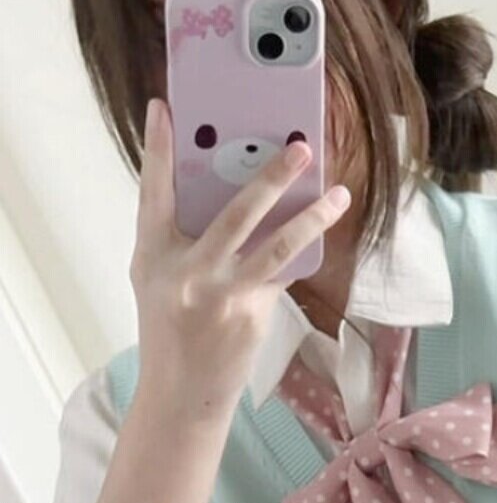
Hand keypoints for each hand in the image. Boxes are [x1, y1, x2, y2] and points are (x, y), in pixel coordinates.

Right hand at [129, 97, 351, 408]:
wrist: (182, 394)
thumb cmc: (170, 330)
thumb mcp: (156, 279)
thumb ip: (180, 238)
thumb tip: (219, 192)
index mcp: (153, 255)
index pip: (152, 192)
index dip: (157, 149)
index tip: (164, 109)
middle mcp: (187, 271)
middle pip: (235, 213)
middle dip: (272, 177)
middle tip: (301, 148)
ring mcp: (222, 294)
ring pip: (277, 245)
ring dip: (312, 216)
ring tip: (339, 193)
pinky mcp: (251, 314)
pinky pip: (285, 273)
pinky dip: (305, 251)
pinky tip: (325, 231)